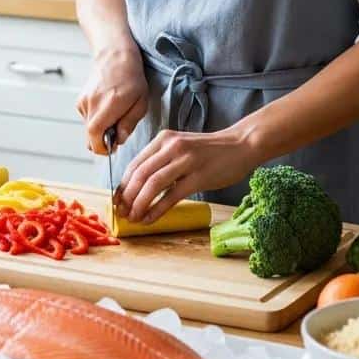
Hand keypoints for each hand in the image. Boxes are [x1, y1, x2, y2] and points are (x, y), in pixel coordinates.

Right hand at [76, 42, 148, 153]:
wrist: (115, 57)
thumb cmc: (131, 79)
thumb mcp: (140, 103)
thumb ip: (128, 124)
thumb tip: (119, 140)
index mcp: (108, 105)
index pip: (95, 136)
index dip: (102, 148)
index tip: (112, 148)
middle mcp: (92, 104)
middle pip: (90, 136)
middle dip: (102, 140)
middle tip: (117, 131)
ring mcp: (84, 101)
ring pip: (88, 128)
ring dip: (100, 128)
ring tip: (114, 114)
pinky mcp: (80, 100)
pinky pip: (87, 119)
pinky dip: (96, 119)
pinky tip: (106, 107)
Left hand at [115, 125, 261, 222]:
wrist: (241, 144)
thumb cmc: (210, 150)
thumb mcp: (181, 147)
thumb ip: (162, 160)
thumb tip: (139, 185)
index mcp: (163, 139)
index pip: (135, 163)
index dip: (123, 185)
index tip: (117, 200)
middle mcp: (171, 146)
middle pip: (140, 174)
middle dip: (127, 197)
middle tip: (122, 213)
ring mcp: (185, 161)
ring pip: (152, 184)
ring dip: (139, 204)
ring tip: (133, 218)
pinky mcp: (199, 176)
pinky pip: (172, 196)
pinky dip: (157, 209)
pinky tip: (150, 219)